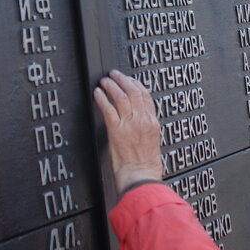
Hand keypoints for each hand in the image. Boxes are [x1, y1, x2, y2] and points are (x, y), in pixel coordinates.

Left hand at [93, 70, 162, 193]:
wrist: (140, 175)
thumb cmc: (145, 164)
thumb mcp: (152, 142)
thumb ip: (146, 127)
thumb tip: (138, 118)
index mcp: (152, 123)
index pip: (146, 96)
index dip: (136, 84)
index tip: (129, 80)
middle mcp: (142, 120)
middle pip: (134, 92)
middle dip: (123, 80)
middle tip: (114, 74)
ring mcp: (130, 124)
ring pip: (121, 97)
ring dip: (111, 86)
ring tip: (104, 81)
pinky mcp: (117, 130)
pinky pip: (108, 109)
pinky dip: (102, 98)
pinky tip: (97, 93)